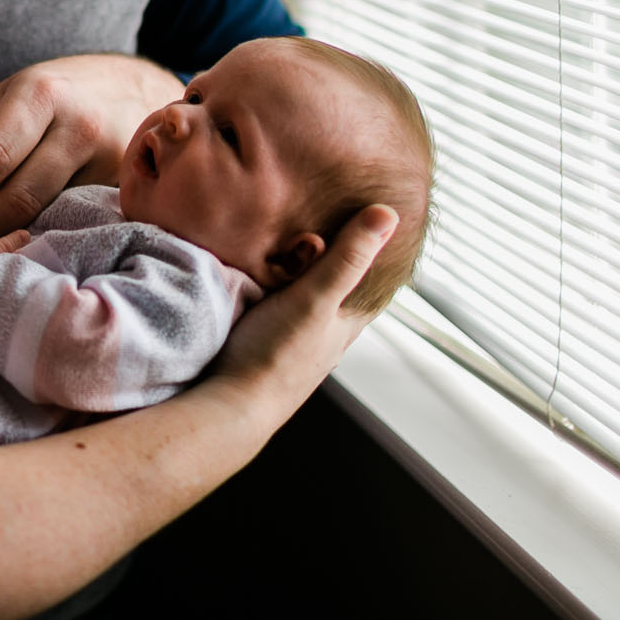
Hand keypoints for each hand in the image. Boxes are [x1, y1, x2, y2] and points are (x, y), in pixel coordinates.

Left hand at [0, 54, 183, 235]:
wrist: (126, 92)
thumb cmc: (49, 97)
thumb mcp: (5, 100)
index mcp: (38, 94)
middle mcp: (76, 125)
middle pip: (14, 193)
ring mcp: (103, 160)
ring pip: (37, 213)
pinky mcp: (116, 188)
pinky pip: (59, 216)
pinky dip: (27, 227)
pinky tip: (8, 232)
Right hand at [209, 205, 398, 410]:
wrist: (232, 404)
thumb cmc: (277, 356)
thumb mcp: (316, 299)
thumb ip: (348, 259)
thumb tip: (387, 214)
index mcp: (347, 324)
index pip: (374, 284)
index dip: (376, 253)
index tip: (372, 222)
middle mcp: (326, 334)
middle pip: (338, 288)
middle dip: (333, 259)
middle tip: (320, 227)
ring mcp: (296, 342)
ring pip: (307, 298)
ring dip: (301, 274)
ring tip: (288, 246)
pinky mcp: (267, 344)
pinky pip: (279, 307)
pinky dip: (276, 287)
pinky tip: (260, 279)